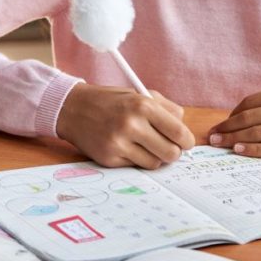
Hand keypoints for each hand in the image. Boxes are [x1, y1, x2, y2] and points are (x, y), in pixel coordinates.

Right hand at [57, 83, 195, 168]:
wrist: (74, 109)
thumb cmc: (112, 101)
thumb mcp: (140, 94)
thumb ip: (167, 109)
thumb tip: (184, 129)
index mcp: (143, 106)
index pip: (179, 132)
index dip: (187, 141)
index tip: (186, 142)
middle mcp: (131, 125)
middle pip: (171, 153)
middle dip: (174, 152)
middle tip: (170, 148)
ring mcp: (119, 144)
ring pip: (155, 163)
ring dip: (156, 157)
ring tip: (147, 146)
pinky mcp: (109, 159)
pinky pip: (136, 166)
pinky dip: (137, 159)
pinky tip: (129, 147)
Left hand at [208, 84, 260, 158]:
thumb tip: (241, 119)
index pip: (249, 104)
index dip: (231, 116)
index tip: (219, 125)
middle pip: (248, 119)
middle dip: (226, 129)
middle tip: (211, 138)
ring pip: (256, 134)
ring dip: (234, 140)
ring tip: (220, 145)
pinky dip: (252, 150)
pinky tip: (239, 150)